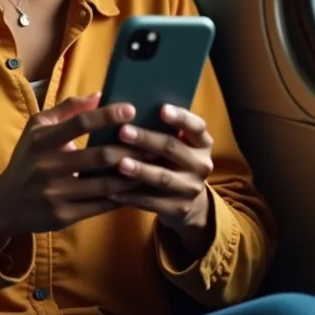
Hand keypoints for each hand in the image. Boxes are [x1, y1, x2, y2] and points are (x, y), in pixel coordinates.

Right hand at [0, 94, 143, 242]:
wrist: (5, 204)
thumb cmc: (27, 159)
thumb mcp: (37, 128)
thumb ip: (67, 109)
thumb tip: (98, 95)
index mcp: (42, 140)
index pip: (80, 124)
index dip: (107, 115)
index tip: (131, 109)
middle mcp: (47, 166)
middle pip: (98, 155)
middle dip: (129, 148)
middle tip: (153, 141)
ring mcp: (56, 193)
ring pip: (104, 183)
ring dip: (132, 174)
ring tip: (152, 164)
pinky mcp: (64, 216)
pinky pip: (100, 205)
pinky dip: (122, 196)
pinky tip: (137, 187)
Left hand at [109, 105, 213, 240]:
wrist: (182, 196)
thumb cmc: (169, 156)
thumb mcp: (173, 140)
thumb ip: (157, 124)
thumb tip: (124, 106)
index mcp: (202, 142)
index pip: (196, 126)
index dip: (180, 117)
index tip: (161, 109)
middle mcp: (202, 164)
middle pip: (173, 148)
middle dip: (147, 139)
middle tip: (123, 131)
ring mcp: (192, 188)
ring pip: (163, 177)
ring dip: (140, 170)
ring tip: (120, 163)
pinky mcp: (180, 208)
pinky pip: (152, 202)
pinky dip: (131, 196)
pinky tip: (112, 190)